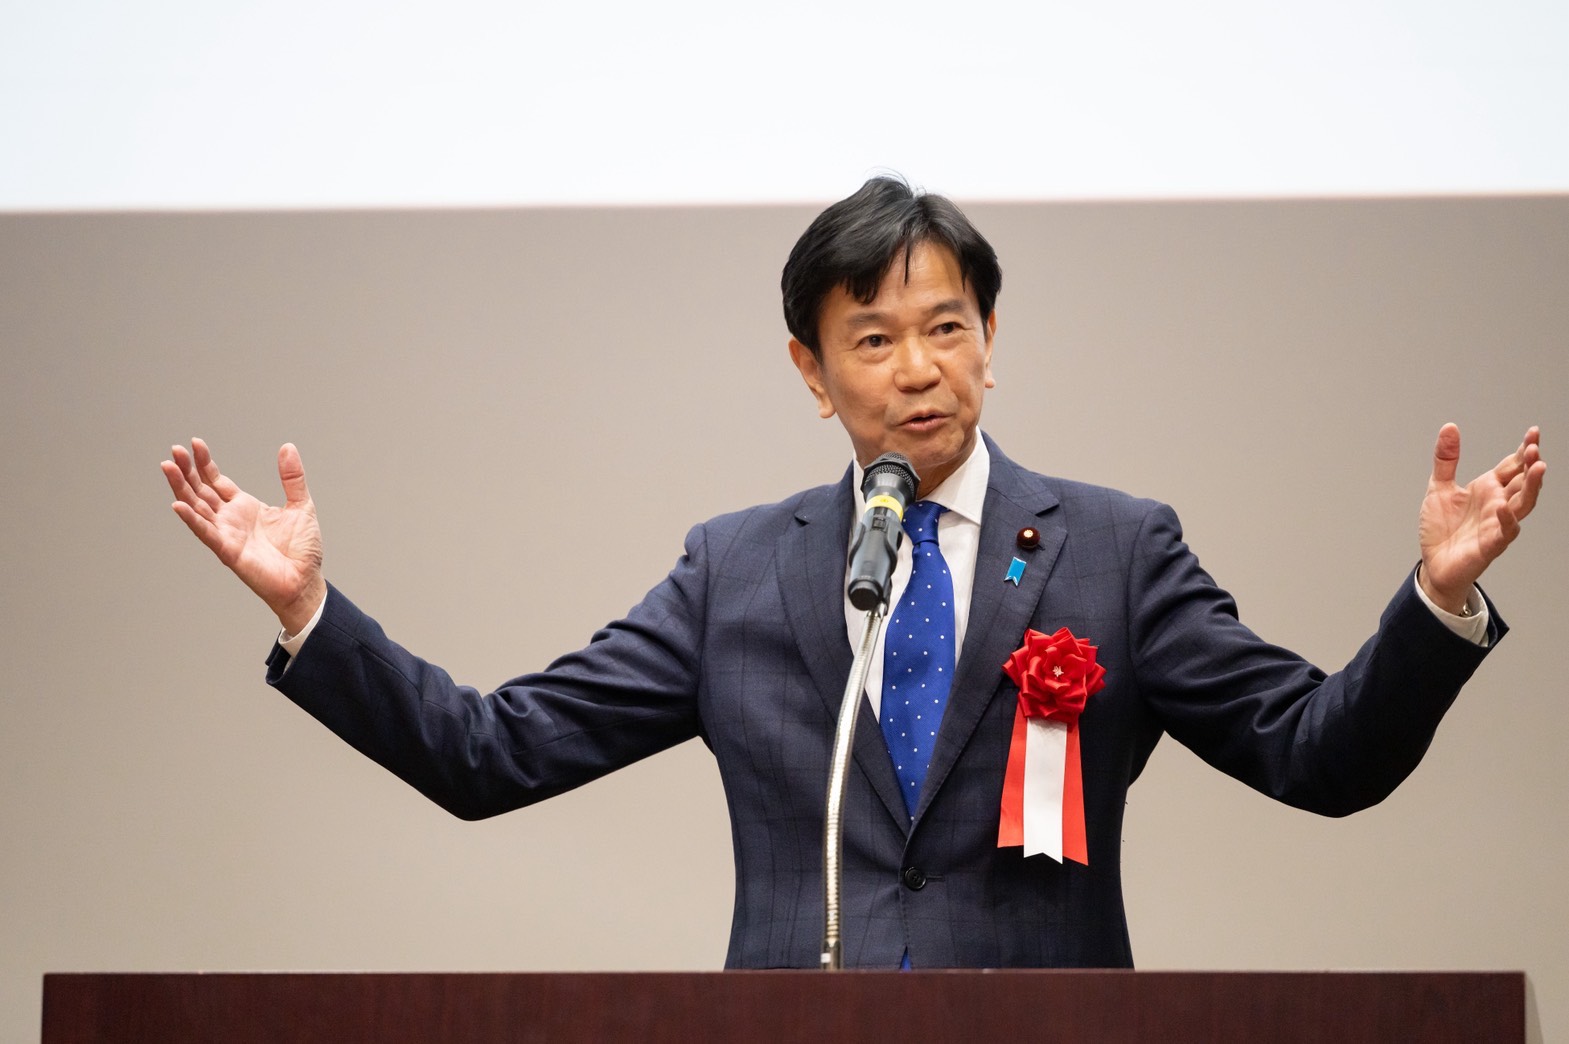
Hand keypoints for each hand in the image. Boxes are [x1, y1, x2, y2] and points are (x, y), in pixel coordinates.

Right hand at [162, 438, 326, 633]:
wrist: (306, 581)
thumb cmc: (302, 550)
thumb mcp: (301, 505)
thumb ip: (292, 477)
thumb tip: (288, 447)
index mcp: (245, 507)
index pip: (217, 481)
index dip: (205, 463)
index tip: (195, 443)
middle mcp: (231, 519)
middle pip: (201, 491)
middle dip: (187, 471)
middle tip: (175, 450)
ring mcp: (227, 534)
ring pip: (197, 508)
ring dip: (181, 489)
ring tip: (169, 468)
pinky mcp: (228, 551)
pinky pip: (206, 533)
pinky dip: (192, 520)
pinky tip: (178, 505)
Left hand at [1418, 424, 1544, 613]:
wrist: (1433, 563)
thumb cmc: (1441, 528)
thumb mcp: (1438, 487)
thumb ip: (1446, 459)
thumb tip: (1450, 427)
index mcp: (1488, 488)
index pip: (1513, 465)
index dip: (1524, 450)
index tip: (1534, 432)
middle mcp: (1497, 504)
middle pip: (1522, 482)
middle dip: (1531, 464)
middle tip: (1535, 447)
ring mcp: (1496, 524)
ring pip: (1523, 504)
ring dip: (1531, 487)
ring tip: (1538, 467)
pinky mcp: (1490, 545)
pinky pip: (1505, 532)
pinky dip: (1507, 520)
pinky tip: (1504, 508)